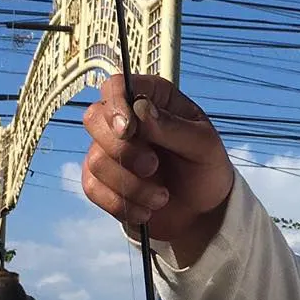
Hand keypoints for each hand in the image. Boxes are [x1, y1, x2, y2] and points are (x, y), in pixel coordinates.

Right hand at [82, 74, 234, 262]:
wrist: (203, 213)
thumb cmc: (206, 170)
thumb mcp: (203, 146)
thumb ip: (173, 126)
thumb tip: (140, 108)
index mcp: (152, 98)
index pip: (116, 86)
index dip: (115, 105)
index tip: (128, 130)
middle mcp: (125, 119)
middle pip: (94, 120)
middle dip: (124, 150)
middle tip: (153, 167)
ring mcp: (110, 150)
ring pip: (96, 160)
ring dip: (131, 185)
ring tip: (162, 197)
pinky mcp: (103, 181)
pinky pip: (93, 188)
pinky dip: (121, 204)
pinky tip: (145, 212)